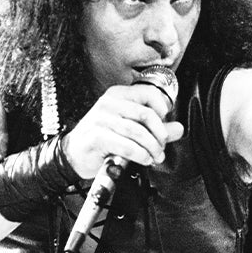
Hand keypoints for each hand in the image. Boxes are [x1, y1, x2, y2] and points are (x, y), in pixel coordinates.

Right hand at [62, 84, 184, 177]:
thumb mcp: (130, 129)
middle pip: (146, 114)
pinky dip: (140, 154)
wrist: (73, 154)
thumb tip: (178, 128)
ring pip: (138, 131)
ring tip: (154, 156)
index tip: (164, 124)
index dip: (162, 109)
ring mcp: (101, 119)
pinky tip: (144, 159)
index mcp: (118, 95)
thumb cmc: (101, 139)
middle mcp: (109, 103)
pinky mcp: (96, 137)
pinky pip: (126, 145)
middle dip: (159, 134)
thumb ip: (155, 128)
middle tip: (162, 147)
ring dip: (151, 147)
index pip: (148, 93)